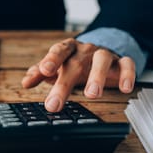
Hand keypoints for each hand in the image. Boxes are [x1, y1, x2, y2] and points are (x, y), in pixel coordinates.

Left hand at [21, 38, 135, 111]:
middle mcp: (85, 50)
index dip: (51, 60)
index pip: (58, 51)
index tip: (44, 71)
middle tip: (54, 104)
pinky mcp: (121, 61)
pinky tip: (124, 88)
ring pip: (102, 60)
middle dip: (64, 84)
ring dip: (97, 77)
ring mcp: (104, 54)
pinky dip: (127, 75)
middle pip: (75, 63)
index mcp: (68, 49)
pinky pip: (127, 64)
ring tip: (92, 95)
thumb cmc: (75, 60)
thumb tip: (25, 82)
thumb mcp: (57, 65)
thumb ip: (40, 73)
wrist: (101, 49)